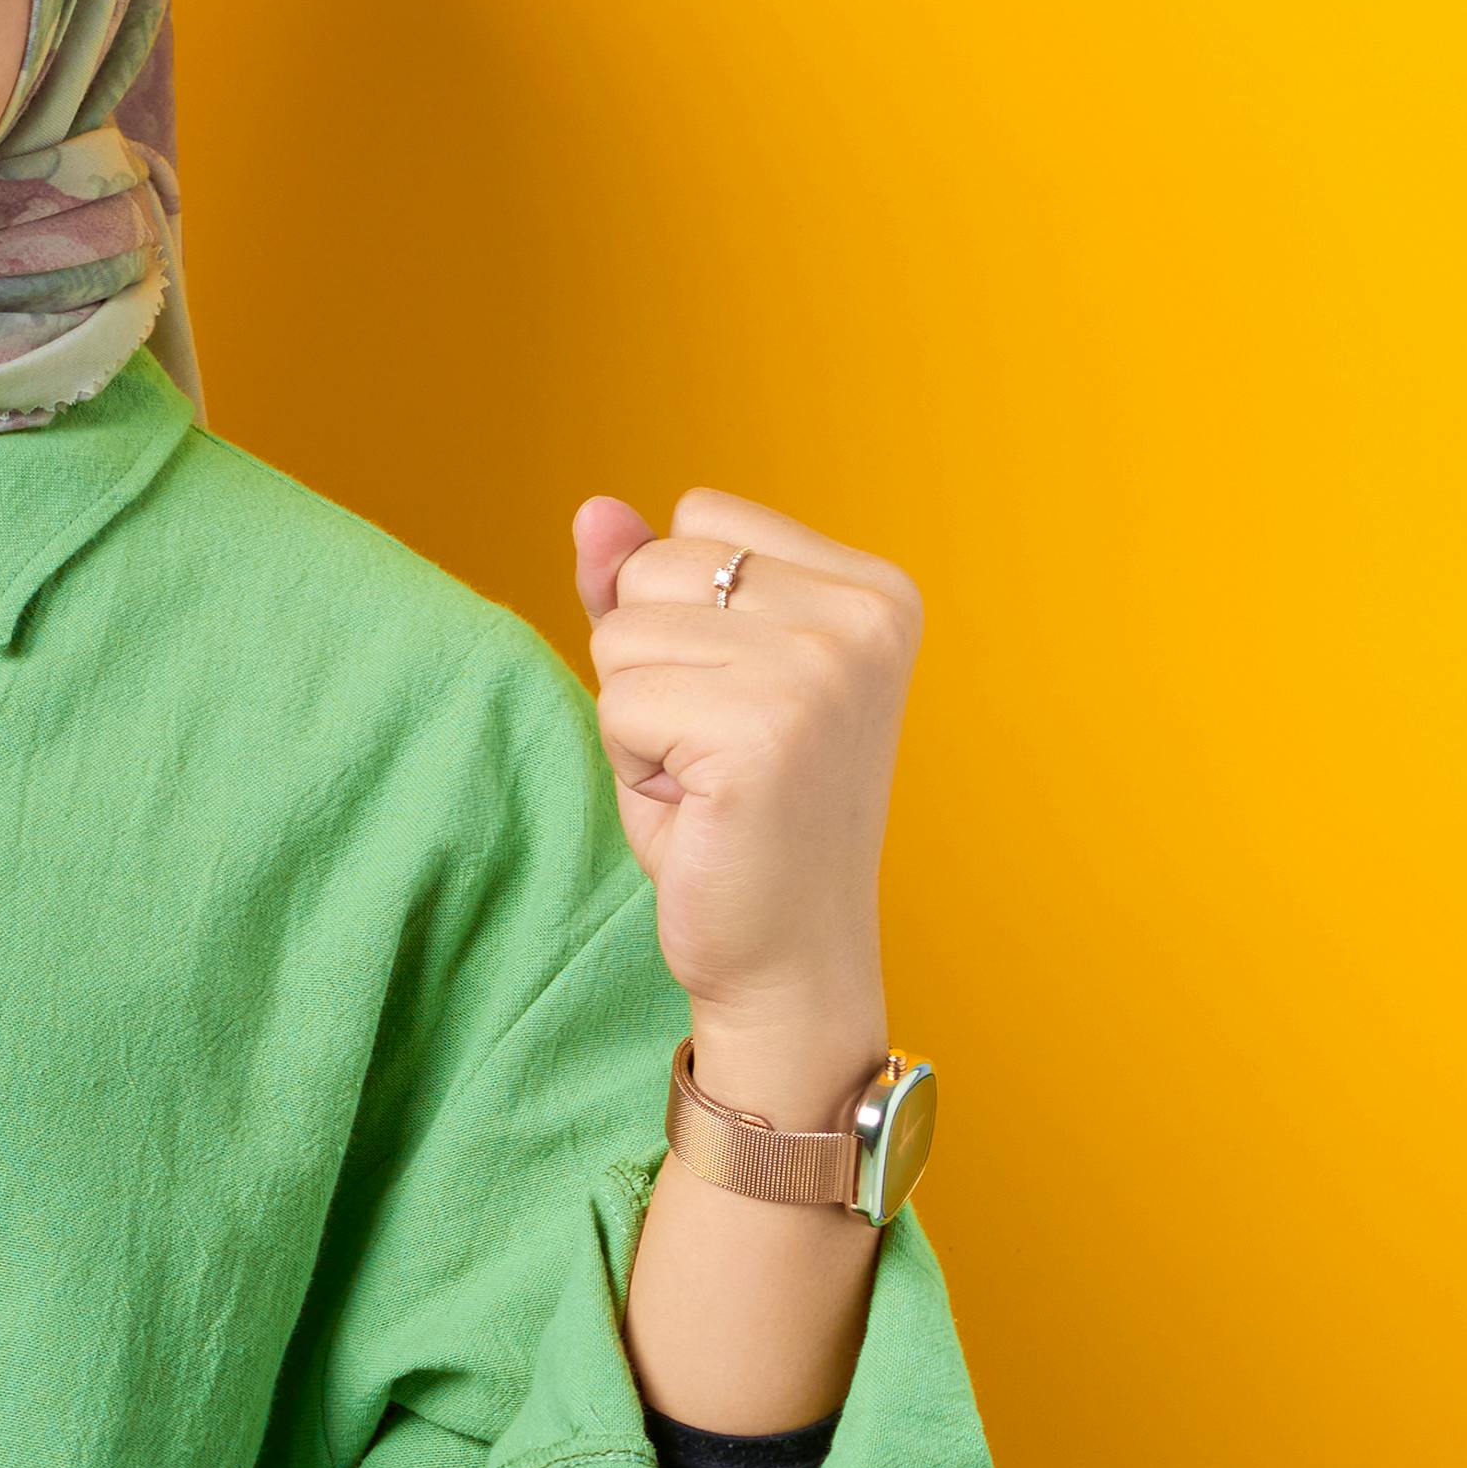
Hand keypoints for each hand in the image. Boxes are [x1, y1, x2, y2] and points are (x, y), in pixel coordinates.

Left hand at [570, 490, 920, 1113]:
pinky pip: (618, 702)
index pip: (700, 514)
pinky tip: (697, 808)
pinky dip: (632, 763)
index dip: (681, 612)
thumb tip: (593, 508)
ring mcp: (823, 669)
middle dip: (650, 663)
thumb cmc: (735, 816)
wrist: (787, 958)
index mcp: (873, 589)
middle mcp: (864, 617)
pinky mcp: (766, 730)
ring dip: (637, 715)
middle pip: (654, 566)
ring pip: (624, 632)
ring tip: (707, 778)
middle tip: (716, 751)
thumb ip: (646, 586)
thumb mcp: (689, 675)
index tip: (742, 701)